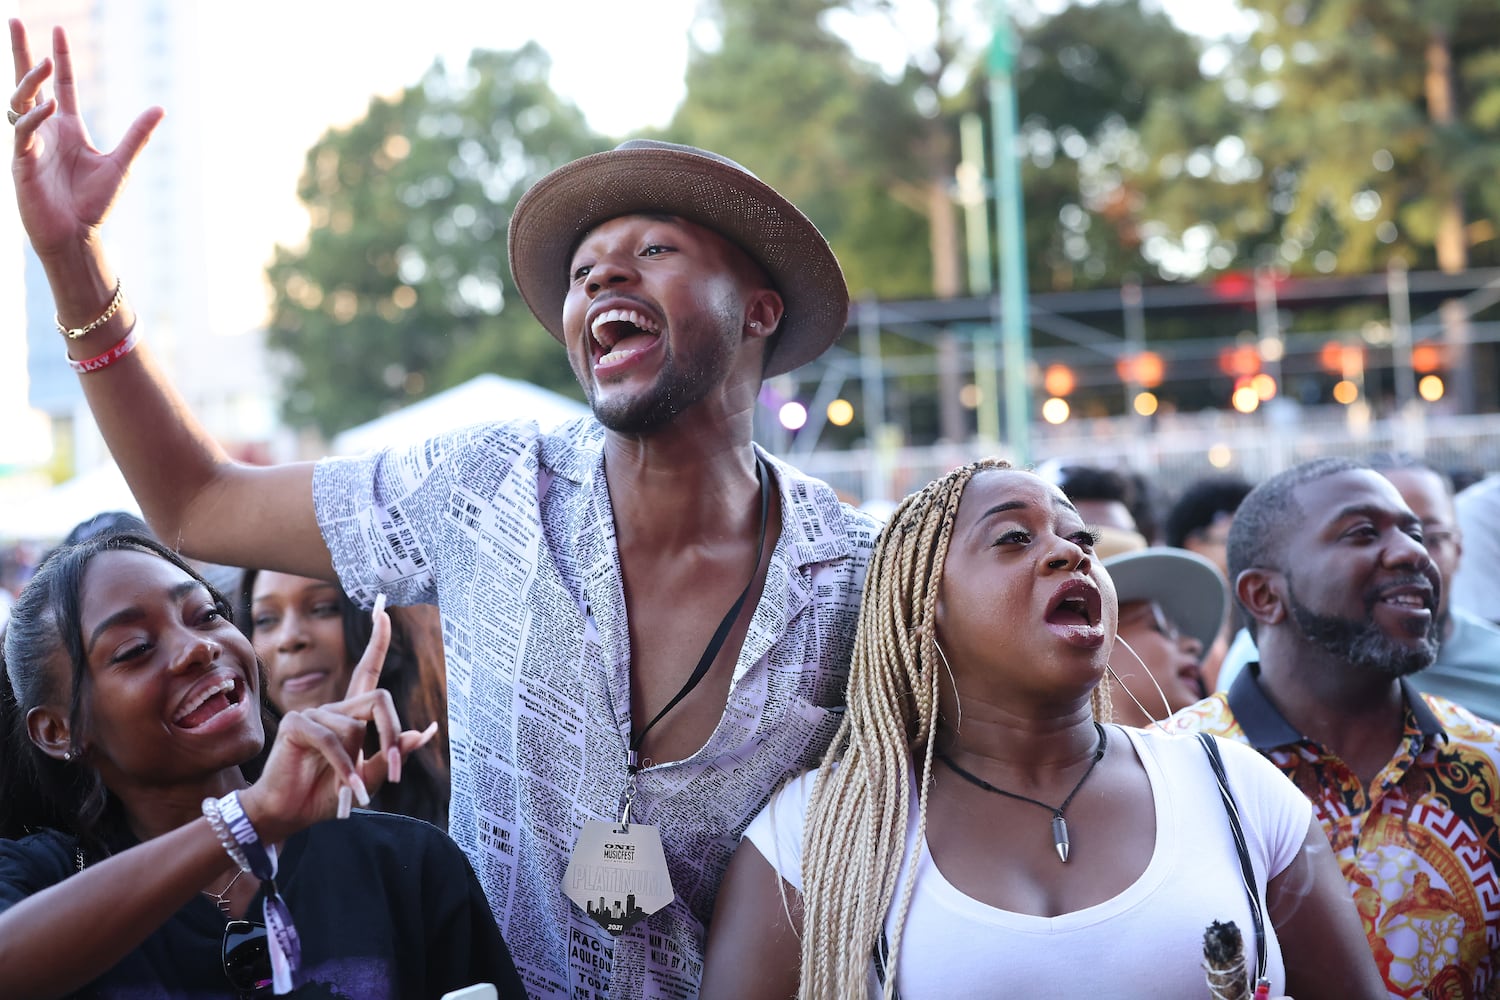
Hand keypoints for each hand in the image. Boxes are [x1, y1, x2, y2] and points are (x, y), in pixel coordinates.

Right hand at [9, 19, 163, 259]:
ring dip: (30, 81)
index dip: (59, 57)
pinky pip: (24, 131)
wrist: (77, 235)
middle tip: (14, 19)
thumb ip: (137, 135)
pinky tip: (49, 105)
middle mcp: (46, 130)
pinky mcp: (22, 161)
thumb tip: (160, 107)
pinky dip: (35, 118)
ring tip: (42, 62)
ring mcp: (31, 143)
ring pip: (20, 101)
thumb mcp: (121, 163)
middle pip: (28, 83)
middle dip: (21, 52)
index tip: (57, 29)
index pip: (61, 84)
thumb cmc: (94, 204)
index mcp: (68, 128)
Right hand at [239, 595, 437, 841]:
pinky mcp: (295, 724)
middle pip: (379, 699)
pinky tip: (346, 788)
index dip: (377, 640)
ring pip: (356, 726)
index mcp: (351, 716)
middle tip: (397, 771)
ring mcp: (312, 713)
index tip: (382, 610)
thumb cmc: (325, 796)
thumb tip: (427, 730)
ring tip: (348, 788)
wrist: (288, 816)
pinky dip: (344, 768)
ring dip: (358, 763)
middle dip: (392, 734)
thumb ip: (393, 755)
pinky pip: (333, 740)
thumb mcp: (368, 778)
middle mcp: (334, 708)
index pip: (367, 669)